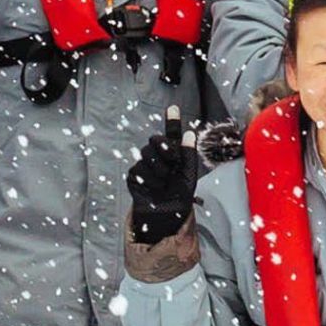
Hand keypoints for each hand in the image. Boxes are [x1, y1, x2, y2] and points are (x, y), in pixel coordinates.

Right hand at [128, 116, 202, 245]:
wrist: (165, 217)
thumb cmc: (179, 199)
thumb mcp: (188, 176)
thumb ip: (188, 155)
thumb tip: (189, 133)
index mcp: (174, 157)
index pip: (172, 135)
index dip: (172, 121)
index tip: (173, 108)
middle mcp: (159, 158)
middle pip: (156, 140)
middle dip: (165, 148)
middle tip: (172, 160)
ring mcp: (145, 166)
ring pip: (147, 153)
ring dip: (158, 168)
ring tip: (164, 181)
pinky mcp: (135, 176)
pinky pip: (139, 169)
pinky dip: (149, 179)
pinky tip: (153, 188)